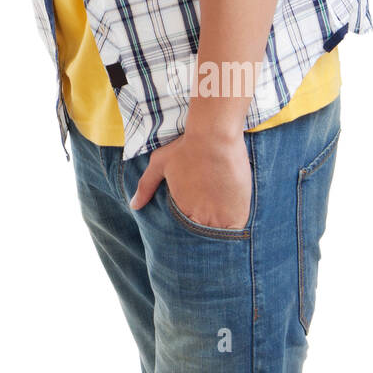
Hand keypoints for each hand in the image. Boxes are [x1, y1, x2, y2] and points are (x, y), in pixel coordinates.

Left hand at [129, 129, 251, 228]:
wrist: (215, 137)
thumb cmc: (186, 148)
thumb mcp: (160, 163)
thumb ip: (146, 186)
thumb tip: (134, 205)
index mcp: (181, 210)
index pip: (183, 231)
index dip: (189, 224)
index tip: (194, 216)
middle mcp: (200, 219)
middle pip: (202, 234)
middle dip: (203, 228)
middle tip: (208, 215)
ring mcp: (221, 218)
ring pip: (220, 235)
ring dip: (219, 229)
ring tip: (220, 215)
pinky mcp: (239, 213)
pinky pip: (237, 230)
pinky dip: (235, 226)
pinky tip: (232, 215)